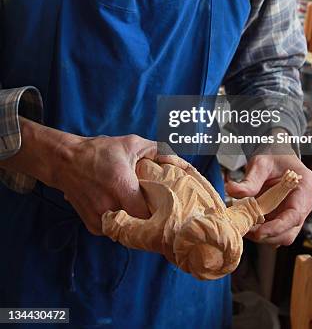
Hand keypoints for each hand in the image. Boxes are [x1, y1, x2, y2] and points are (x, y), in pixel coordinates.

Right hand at [53, 133, 186, 235]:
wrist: (65, 162)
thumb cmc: (100, 151)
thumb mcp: (131, 144)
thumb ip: (158, 151)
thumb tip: (182, 160)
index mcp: (121, 186)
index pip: (148, 214)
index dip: (160, 213)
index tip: (169, 209)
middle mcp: (109, 206)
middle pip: (139, 226)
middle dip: (151, 221)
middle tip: (161, 213)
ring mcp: (99, 218)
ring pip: (127, 232)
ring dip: (136, 224)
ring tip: (144, 213)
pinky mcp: (92, 226)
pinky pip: (114, 231)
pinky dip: (122, 225)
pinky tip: (125, 212)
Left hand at [225, 153, 311, 245]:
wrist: (277, 154)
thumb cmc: (273, 156)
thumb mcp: (261, 163)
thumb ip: (249, 180)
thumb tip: (231, 190)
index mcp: (305, 186)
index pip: (295, 215)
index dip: (277, 227)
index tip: (259, 233)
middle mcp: (305, 203)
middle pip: (290, 231)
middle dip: (267, 235)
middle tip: (245, 230)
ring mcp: (296, 212)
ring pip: (283, 235)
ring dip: (263, 236)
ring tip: (244, 227)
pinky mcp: (285, 217)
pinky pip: (276, 232)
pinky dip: (262, 232)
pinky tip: (248, 224)